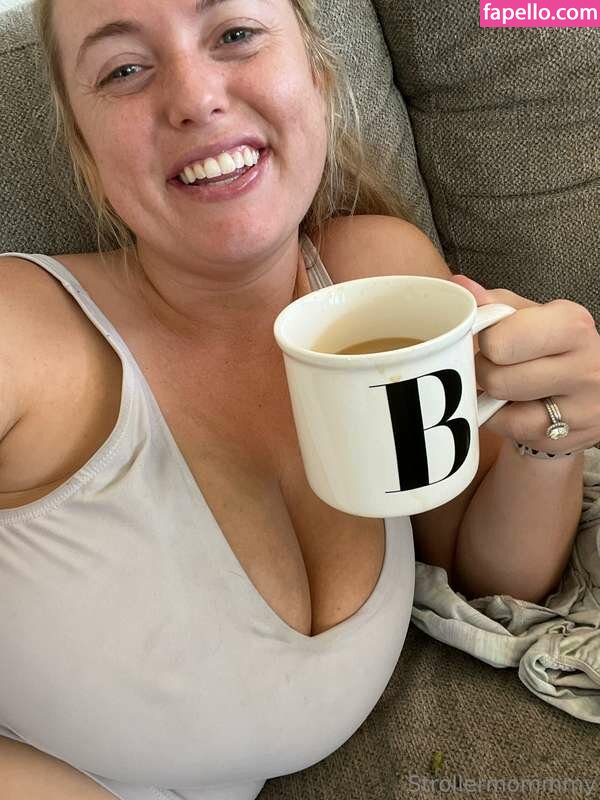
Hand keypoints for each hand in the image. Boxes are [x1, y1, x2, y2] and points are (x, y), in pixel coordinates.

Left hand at [450, 275, 599, 452]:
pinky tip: (513, 406)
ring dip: (490, 395)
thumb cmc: (550, 346)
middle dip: (486, 370)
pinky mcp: (564, 439)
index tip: (494, 340)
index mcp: (572, 325)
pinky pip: (506, 430)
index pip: (501, 340)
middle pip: (496, 377)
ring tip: (505, 384)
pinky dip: (499, 418)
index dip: (486, 340)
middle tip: (496, 365)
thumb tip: (459, 286)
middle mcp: (585, 367)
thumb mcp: (532, 316)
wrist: (588, 389)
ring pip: (500, 407)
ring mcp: (579, 410)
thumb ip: (495, 303)